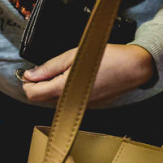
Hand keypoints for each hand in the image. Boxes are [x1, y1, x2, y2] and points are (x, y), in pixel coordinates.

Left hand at [20, 44, 154, 105]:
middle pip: (43, 98)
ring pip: (57, 100)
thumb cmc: (107, 58)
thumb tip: (29, 75)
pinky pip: (71, 100)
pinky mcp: (91, 106)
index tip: (30, 72)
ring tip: (67, 70)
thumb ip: (49, 67)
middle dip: (41, 84)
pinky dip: (68, 90)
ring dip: (55, 87)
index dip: (28, 82)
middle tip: (49, 68)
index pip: (33, 94)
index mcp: (64, 89)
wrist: (135, 67)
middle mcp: (72, 103)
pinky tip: (78, 77)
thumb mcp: (73, 56)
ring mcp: (82, 107)